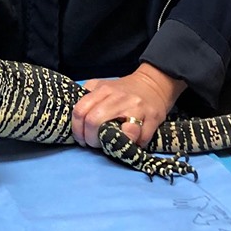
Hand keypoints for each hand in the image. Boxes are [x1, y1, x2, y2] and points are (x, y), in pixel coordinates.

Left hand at [71, 64, 185, 147]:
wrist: (154, 85)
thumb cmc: (124, 90)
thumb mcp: (103, 86)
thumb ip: (88, 96)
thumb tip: (75, 117)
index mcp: (104, 89)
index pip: (80, 110)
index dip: (77, 129)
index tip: (81, 138)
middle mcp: (118, 97)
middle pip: (93, 121)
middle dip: (90, 139)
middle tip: (94, 144)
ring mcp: (136, 108)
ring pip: (117, 132)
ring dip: (109, 145)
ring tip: (109, 146)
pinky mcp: (152, 119)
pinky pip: (139, 139)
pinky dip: (131, 145)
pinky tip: (128, 143)